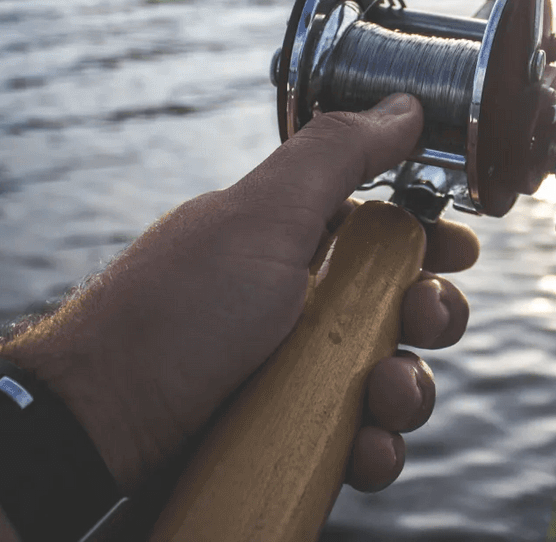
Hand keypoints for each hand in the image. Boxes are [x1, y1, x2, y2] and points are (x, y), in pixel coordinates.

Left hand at [0, 93, 478, 497]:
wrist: (96, 427)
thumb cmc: (176, 313)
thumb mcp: (262, 217)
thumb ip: (338, 156)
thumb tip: (405, 105)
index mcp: (293, 239)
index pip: (383, 228)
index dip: (429, 236)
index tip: (459, 250)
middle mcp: (299, 302)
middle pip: (401, 305)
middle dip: (431, 315)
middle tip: (421, 320)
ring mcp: (294, 372)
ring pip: (391, 377)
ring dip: (409, 390)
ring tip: (382, 401)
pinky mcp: (289, 435)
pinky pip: (358, 440)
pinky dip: (372, 447)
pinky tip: (360, 450)